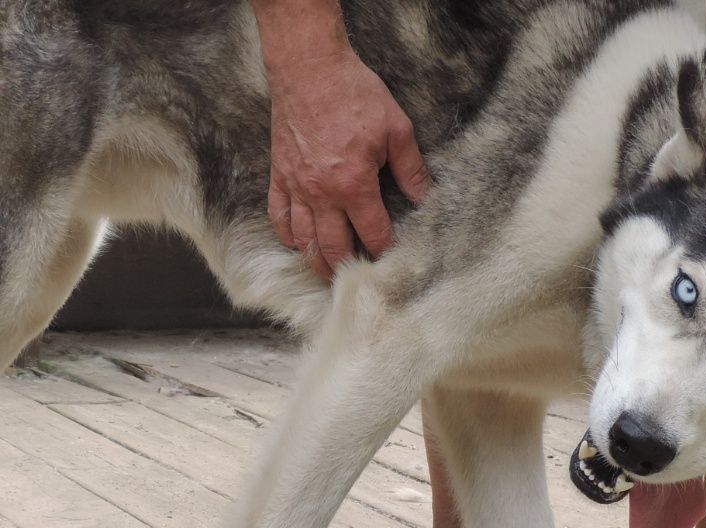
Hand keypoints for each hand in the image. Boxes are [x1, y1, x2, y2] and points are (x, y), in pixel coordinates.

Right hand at [267, 52, 429, 276]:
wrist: (309, 68)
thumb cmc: (354, 93)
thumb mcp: (396, 129)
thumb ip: (412, 169)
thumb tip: (425, 198)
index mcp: (354, 184)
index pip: (373, 233)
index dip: (386, 250)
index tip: (394, 261)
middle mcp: (322, 193)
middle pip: (334, 247)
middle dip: (349, 268)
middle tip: (359, 280)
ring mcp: (296, 187)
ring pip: (303, 239)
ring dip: (317, 260)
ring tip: (330, 271)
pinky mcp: (279, 175)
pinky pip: (278, 216)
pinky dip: (287, 235)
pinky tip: (298, 243)